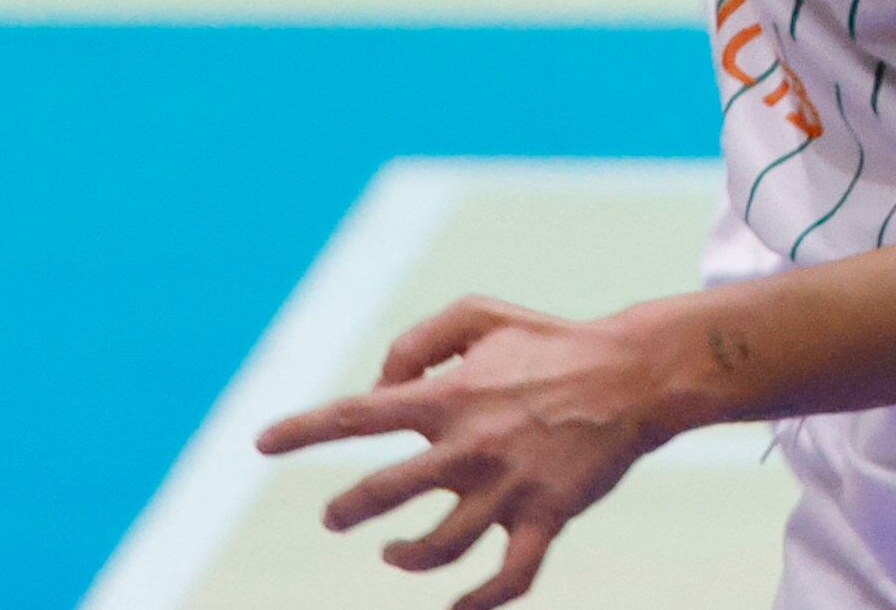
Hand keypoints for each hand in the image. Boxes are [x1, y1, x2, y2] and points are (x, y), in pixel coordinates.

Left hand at [255, 293, 689, 609]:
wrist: (635, 374)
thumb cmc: (552, 342)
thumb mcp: (482, 315)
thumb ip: (418, 342)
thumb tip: (378, 387)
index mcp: (450, 395)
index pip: (356, 416)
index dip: (301, 430)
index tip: (261, 443)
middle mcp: (470, 445)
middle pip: (382, 493)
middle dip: (347, 511)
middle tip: (336, 517)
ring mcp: (507, 486)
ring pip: (436, 546)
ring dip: (404, 557)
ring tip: (393, 554)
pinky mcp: (546, 515)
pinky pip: (507, 577)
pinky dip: (479, 602)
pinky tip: (458, 607)